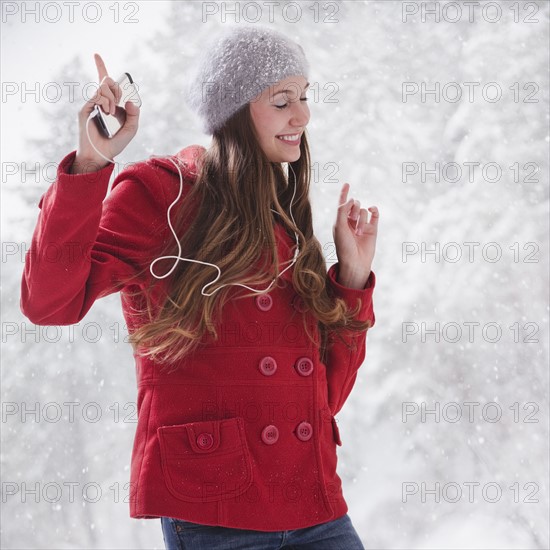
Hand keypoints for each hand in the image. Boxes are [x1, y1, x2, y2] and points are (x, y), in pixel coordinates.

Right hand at [72, 53, 139, 172]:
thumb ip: (134, 115)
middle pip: (107, 81)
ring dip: (112, 97)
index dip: (100, 67)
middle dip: (116, 87)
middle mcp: (100, 102)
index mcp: (110, 104)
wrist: (101, 155)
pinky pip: (97, 95)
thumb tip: (131, 101)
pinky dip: (106, 101)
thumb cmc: (115, 143)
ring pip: (103, 87)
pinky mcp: (85, 109)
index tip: (96, 54)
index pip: (104, 83)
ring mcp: (92, 105)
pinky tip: (107, 111)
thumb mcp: (131, 129)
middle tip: (117, 102)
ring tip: (111, 112)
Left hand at [332, 182, 378, 288]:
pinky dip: (373, 210)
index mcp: (340, 221)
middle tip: (352, 218)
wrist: (355, 262)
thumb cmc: (343, 246)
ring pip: (363, 210)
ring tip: (358, 232)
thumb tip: (352, 199)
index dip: (344, 194)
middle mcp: (351, 222)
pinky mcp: (373, 229)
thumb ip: (342, 211)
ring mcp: (362, 225)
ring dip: (360, 218)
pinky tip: (371, 209)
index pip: (342, 204)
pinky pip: (374, 214)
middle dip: (353, 208)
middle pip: (354, 205)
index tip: (347, 183)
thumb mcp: (339, 227)